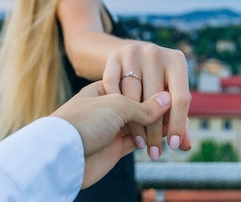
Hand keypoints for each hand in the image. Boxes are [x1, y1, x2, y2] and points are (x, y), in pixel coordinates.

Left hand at [52, 81, 170, 187]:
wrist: (61, 155)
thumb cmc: (84, 121)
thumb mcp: (117, 105)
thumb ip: (144, 105)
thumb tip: (168, 101)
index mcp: (103, 88)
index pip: (135, 84)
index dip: (154, 90)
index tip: (172, 92)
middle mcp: (107, 106)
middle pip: (140, 104)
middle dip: (159, 110)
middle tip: (178, 112)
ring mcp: (111, 127)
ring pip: (140, 124)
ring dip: (158, 126)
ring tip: (176, 127)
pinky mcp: (114, 147)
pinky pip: (138, 140)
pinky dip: (152, 139)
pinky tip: (167, 137)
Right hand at [102, 43, 191, 160]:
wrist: (131, 54)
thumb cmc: (157, 81)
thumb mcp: (170, 93)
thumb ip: (179, 118)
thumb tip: (185, 145)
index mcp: (176, 61)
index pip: (181, 98)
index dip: (178, 124)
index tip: (172, 146)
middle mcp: (155, 53)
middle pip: (155, 99)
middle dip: (155, 131)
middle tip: (154, 154)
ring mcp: (133, 52)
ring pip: (133, 95)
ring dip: (136, 124)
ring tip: (140, 144)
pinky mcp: (114, 56)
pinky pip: (113, 86)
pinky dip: (115, 106)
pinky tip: (121, 126)